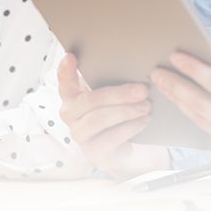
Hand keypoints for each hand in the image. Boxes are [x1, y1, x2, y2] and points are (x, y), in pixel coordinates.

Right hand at [57, 53, 167, 178]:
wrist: (127, 150)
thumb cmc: (117, 114)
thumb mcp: (111, 96)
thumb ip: (109, 80)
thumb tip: (127, 63)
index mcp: (73, 97)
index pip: (64, 82)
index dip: (65, 70)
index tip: (71, 56)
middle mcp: (71, 117)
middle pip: (89, 101)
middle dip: (118, 94)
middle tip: (143, 90)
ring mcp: (81, 136)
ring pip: (98, 119)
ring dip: (126, 111)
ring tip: (146, 105)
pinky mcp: (95, 154)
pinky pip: (110, 139)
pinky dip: (130, 127)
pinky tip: (143, 120)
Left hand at [151, 53, 210, 183]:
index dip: (193, 68)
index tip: (175, 54)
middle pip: (199, 104)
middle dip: (174, 86)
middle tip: (155, 72)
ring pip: (199, 120)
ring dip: (178, 102)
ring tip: (162, 86)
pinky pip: (208, 130)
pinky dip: (192, 117)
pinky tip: (183, 106)